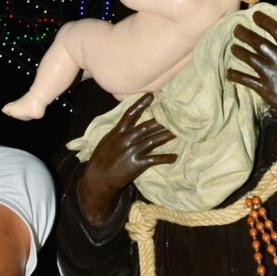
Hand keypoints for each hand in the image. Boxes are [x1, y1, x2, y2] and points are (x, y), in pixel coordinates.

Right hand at [78, 93, 176, 224]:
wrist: (98, 179)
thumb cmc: (101, 160)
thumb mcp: (107, 142)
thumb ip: (118, 133)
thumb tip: (127, 126)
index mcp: (118, 132)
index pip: (131, 114)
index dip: (141, 104)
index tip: (152, 95)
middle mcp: (126, 139)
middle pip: (147, 126)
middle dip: (161, 120)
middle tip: (175, 113)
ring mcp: (132, 151)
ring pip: (153, 140)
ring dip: (166, 135)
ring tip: (178, 131)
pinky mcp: (136, 164)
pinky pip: (154, 159)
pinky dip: (165, 158)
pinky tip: (174, 157)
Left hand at [226, 9, 276, 148]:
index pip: (275, 30)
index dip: (263, 21)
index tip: (255, 16)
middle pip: (258, 42)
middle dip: (244, 33)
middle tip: (236, 29)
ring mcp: (270, 74)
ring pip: (249, 58)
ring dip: (238, 51)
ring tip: (233, 48)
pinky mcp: (264, 89)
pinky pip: (245, 79)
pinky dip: (235, 75)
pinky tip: (229, 73)